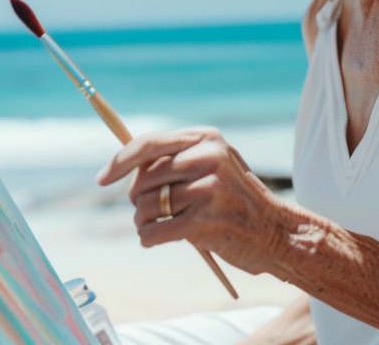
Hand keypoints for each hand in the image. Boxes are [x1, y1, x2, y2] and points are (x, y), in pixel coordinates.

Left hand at [96, 127, 287, 275]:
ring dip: (143, 221)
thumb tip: (124, 163)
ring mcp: (208, 190)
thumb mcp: (214, 163)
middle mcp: (207, 159)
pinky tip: (155, 239)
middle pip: (143, 178)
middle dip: (138, 199)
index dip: (120, 162)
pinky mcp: (205, 222)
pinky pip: (154, 231)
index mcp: (206, 139)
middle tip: (152, 210)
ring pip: (146, 207)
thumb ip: (176, 158)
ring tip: (161, 225)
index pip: (148, 144)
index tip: (103, 178)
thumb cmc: (235, 199)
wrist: (275, 231)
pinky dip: (148, 238)